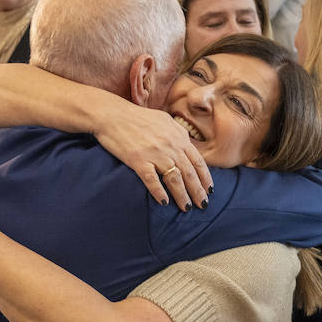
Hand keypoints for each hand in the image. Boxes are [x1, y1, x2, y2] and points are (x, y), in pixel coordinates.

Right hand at [92, 106, 211, 209]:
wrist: (112, 114)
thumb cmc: (136, 117)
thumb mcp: (164, 120)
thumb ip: (177, 134)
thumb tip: (188, 147)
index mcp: (178, 136)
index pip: (198, 161)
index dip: (205, 178)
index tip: (209, 190)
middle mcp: (170, 145)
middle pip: (189, 173)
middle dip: (198, 191)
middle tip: (203, 205)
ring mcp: (155, 153)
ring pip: (175, 179)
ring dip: (182, 196)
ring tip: (186, 208)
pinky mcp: (138, 160)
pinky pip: (152, 181)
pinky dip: (159, 193)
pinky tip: (164, 202)